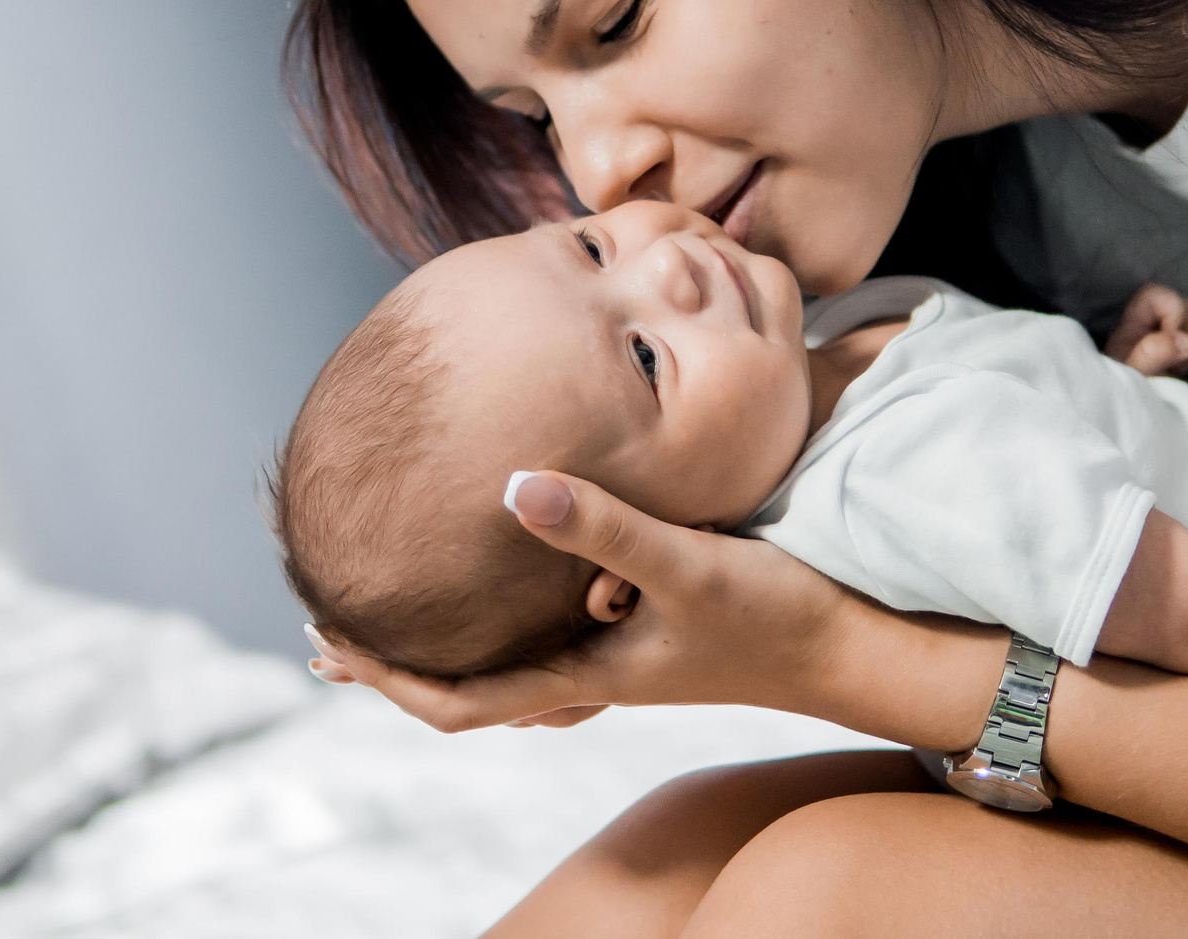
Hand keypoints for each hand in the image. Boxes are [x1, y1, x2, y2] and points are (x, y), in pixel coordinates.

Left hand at [305, 471, 912, 734]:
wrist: (860, 645)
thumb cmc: (777, 615)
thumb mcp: (687, 562)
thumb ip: (604, 525)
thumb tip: (512, 487)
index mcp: (584, 674)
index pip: (459, 701)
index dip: (387, 677)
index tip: (327, 644)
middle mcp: (593, 672)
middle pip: (471, 687)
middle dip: (399, 662)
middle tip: (330, 629)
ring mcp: (623, 652)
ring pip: (512, 658)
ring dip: (450, 638)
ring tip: (401, 603)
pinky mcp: (654, 621)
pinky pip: (557, 626)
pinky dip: (511, 607)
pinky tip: (516, 564)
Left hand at [1104, 282, 1187, 385]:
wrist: (1138, 413)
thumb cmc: (1128, 389)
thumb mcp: (1133, 373)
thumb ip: (1152, 354)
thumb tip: (1185, 340)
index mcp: (1138, 318)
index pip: (1161, 294)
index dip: (1175, 317)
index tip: (1174, 351)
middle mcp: (1164, 317)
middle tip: (1182, 371)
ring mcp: (1186, 330)